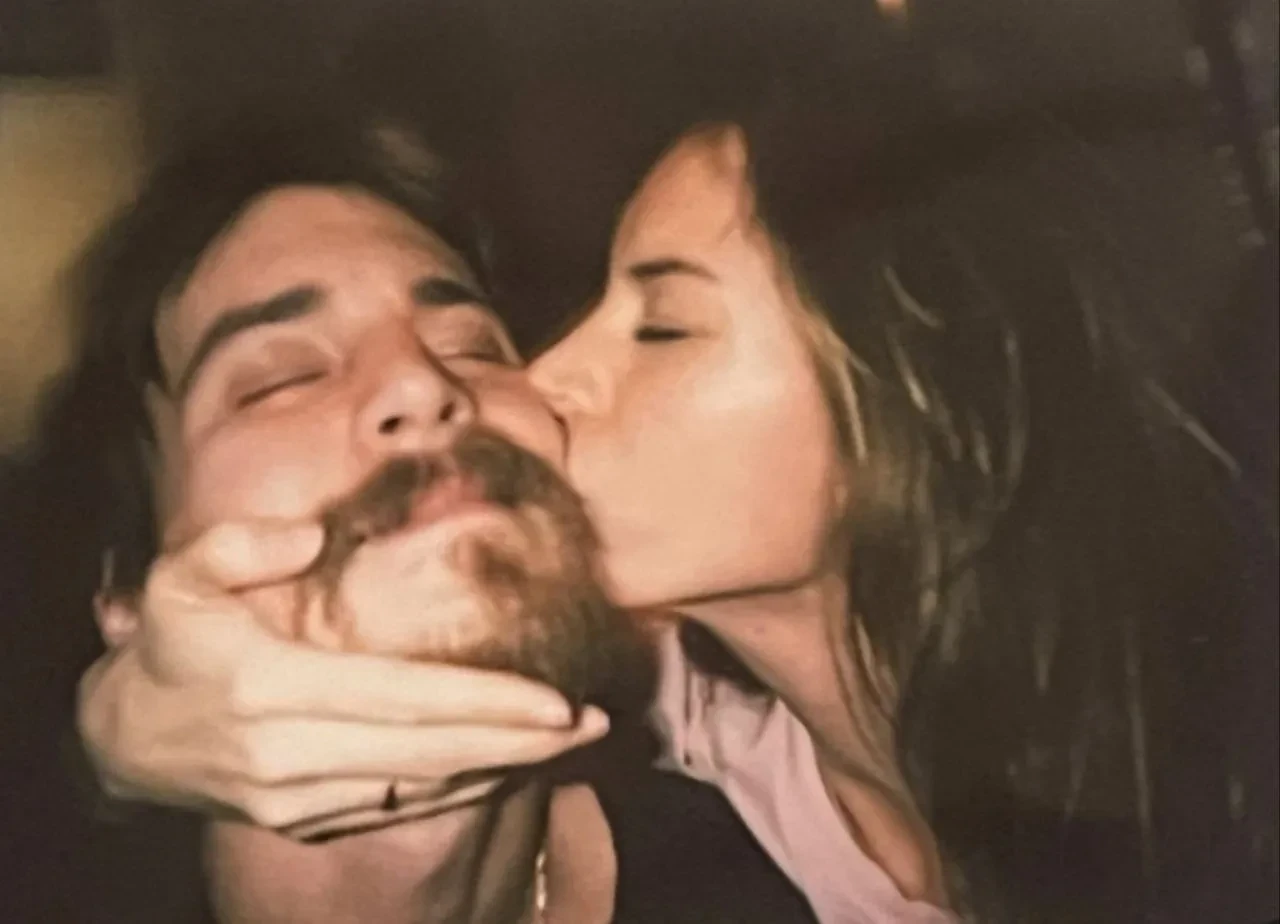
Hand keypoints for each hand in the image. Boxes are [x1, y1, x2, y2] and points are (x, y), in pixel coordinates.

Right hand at [77, 518, 609, 839]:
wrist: (123, 742)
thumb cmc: (171, 644)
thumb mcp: (180, 575)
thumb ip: (242, 544)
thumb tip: (314, 536)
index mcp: (271, 689)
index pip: (400, 698)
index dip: (484, 701)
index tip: (555, 701)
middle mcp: (291, 755)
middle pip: (431, 750)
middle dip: (521, 741)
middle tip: (596, 724)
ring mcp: (299, 799)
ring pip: (424, 786)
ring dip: (503, 766)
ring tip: (572, 742)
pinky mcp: (304, 822)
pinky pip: (399, 806)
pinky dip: (460, 788)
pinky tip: (507, 765)